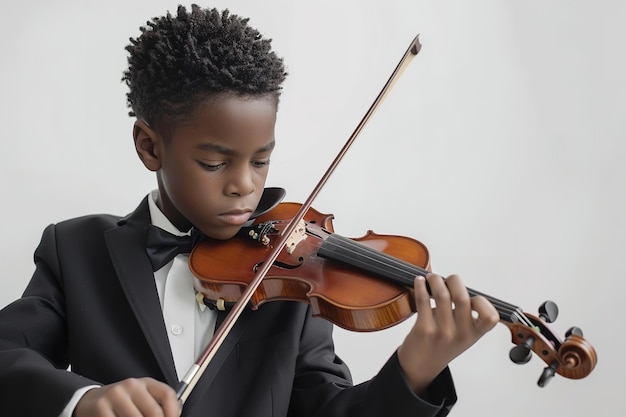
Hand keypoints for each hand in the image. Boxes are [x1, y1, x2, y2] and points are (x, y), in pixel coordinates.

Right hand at [74, 377, 180, 416]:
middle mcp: (131, 386)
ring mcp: (116, 396)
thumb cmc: (120, 403)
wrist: (89, 402)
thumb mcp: (140, 399)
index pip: (167, 394)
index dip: (173, 412)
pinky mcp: (101, 408)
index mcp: (145, 383)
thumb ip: (155, 406)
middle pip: (154, 411)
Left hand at [397, 273, 498, 393]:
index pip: (490, 317)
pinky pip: (423, 300)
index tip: (471, 295)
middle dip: (454, 280)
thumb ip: (465, 314)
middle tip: (446, 278)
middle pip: (462, 297)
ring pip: (442, 295)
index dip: (482, 302)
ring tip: (431, 278)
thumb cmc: (441, 346)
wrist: (420, 367)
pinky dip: (420, 286)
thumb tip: (455, 284)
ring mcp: (442, 333)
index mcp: (474, 334)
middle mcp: (460, 334)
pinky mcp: (424, 330)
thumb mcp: (463, 335)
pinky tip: (419, 282)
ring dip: (435, 280)